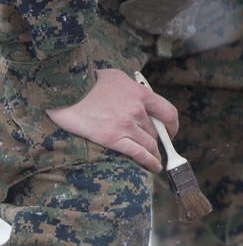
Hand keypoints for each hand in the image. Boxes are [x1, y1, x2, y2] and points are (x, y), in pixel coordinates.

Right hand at [45, 68, 179, 172]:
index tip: (170, 132)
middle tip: (156, 148)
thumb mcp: (119, 78)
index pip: (168, 113)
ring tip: (156, 160)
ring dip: (154, 153)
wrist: (67, 88)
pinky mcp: (111, 138)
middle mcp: (138, 110)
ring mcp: (126, 125)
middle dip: (157, 141)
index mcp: (142, 94)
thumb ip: (133, 90)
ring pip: (149, 144)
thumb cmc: (90, 81)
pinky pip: (138, 153)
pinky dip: (149, 161)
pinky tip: (154, 166)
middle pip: (156, 131)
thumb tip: (140, 99)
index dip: (172, 126)